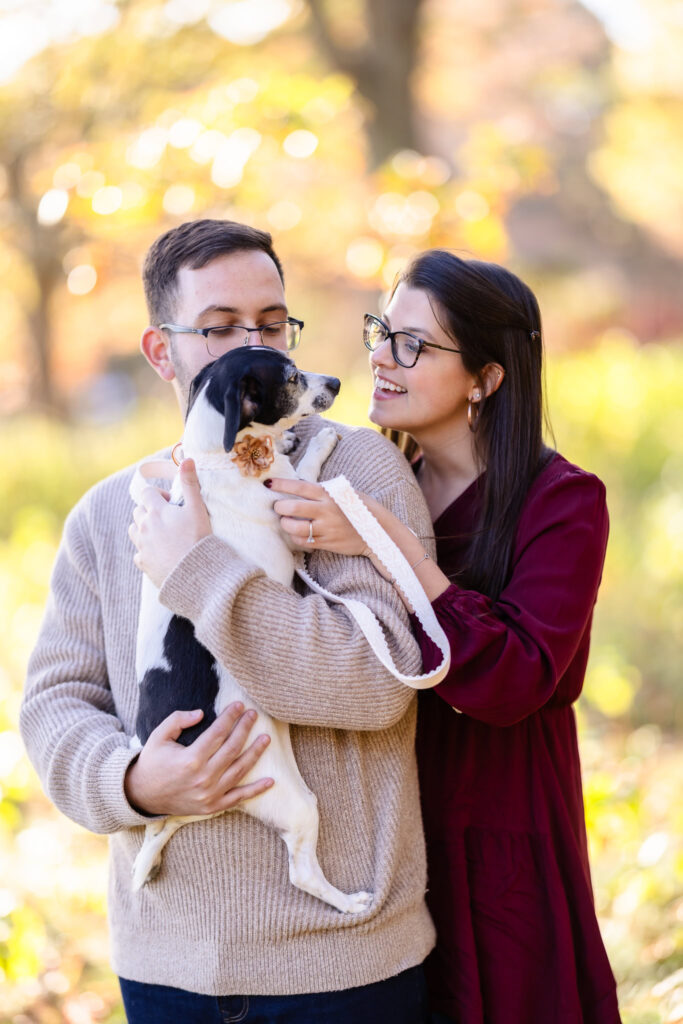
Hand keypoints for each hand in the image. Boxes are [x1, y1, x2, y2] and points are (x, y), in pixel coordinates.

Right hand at [124, 702, 272, 815]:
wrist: (142, 796)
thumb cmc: (152, 762)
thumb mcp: (159, 736)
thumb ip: (178, 720)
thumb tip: (201, 713)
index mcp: (190, 759)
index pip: (218, 733)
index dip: (230, 717)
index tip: (239, 705)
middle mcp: (203, 777)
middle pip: (232, 748)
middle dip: (244, 729)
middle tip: (253, 715)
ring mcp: (209, 794)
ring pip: (239, 770)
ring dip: (255, 753)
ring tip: (265, 738)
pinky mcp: (212, 806)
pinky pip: (238, 798)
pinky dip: (255, 790)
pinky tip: (270, 780)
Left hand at [129, 458, 211, 587]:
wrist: (196, 574)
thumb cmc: (198, 539)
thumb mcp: (197, 508)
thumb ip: (190, 483)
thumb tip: (188, 459)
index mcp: (155, 511)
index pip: (146, 493)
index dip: (158, 495)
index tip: (172, 503)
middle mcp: (144, 527)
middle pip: (138, 511)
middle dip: (150, 511)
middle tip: (170, 519)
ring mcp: (141, 546)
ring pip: (133, 530)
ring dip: (144, 529)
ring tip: (163, 535)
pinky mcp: (143, 563)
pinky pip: (138, 553)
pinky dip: (146, 551)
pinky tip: (162, 554)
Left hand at [268, 478, 372, 555]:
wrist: (377, 531)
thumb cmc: (359, 508)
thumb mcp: (344, 493)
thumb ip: (324, 491)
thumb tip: (299, 488)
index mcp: (329, 495)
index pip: (300, 487)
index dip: (282, 484)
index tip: (268, 483)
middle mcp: (326, 511)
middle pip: (293, 508)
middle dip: (280, 507)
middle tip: (278, 507)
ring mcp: (326, 529)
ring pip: (294, 528)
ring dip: (285, 524)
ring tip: (285, 521)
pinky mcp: (327, 543)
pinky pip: (303, 542)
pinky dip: (295, 537)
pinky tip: (296, 533)